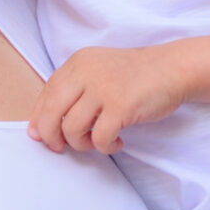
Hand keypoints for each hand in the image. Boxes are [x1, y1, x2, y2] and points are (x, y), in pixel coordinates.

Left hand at [30, 45, 186, 153]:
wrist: (172, 68)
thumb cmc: (135, 75)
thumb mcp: (98, 71)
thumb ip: (71, 92)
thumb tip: (37, 130)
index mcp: (78, 63)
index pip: (46, 94)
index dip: (40, 119)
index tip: (44, 135)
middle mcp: (86, 73)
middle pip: (50, 113)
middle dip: (51, 137)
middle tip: (61, 147)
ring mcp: (103, 89)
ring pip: (71, 129)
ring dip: (82, 144)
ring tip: (97, 142)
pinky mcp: (121, 107)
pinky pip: (99, 138)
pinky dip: (105, 147)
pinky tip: (117, 142)